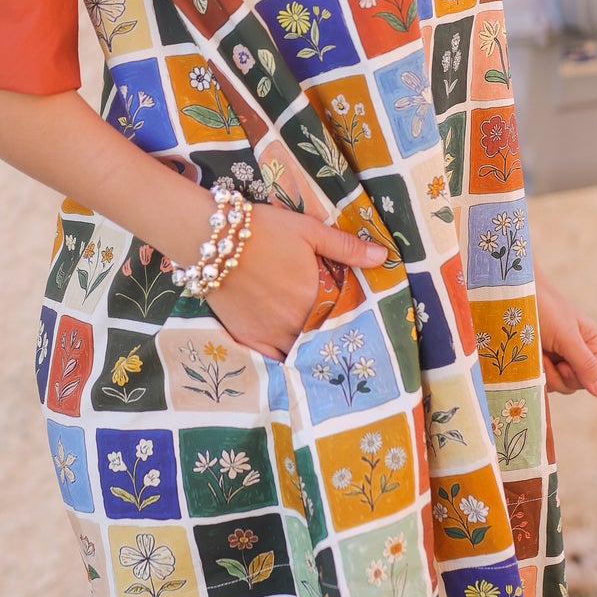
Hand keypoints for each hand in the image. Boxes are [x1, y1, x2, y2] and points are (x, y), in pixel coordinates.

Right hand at [205, 203, 387, 360]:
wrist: (211, 239)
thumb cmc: (263, 229)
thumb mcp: (308, 230)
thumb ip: (346, 248)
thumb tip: (384, 257)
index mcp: (314, 296)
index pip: (343, 317)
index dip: (352, 321)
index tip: (362, 326)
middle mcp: (294, 321)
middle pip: (322, 338)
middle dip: (333, 339)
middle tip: (346, 344)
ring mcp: (269, 333)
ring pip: (300, 353)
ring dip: (312, 352)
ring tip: (324, 357)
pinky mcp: (247, 337)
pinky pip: (271, 360)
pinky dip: (284, 363)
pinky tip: (294, 366)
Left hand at [535, 268, 596, 397]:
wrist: (512, 293)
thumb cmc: (543, 308)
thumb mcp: (567, 337)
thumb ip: (585, 364)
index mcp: (590, 342)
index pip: (595, 376)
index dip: (580, 377)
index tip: (563, 365)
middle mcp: (575, 351)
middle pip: (575, 384)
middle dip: (558, 375)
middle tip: (545, 358)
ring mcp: (555, 356)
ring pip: (556, 384)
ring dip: (544, 373)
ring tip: (535, 353)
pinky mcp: (537, 359)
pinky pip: (540, 379)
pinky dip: (534, 372)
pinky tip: (526, 356)